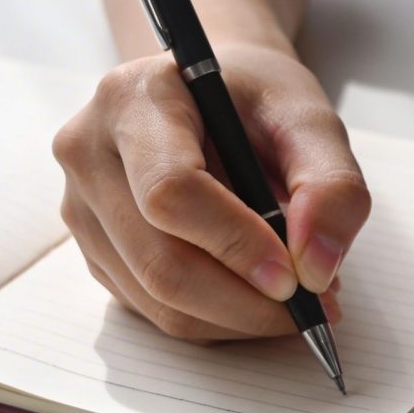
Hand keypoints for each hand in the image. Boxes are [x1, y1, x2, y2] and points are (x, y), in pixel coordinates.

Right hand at [53, 41, 368, 338]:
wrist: (209, 93)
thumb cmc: (255, 99)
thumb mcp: (309, 117)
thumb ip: (332, 185)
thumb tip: (317, 269)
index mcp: (132, 99)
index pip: (170, 192)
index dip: (236, 244)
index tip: (296, 278)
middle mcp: (88, 153)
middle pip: (160, 262)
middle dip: (247, 302)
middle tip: (316, 308)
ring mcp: (81, 207)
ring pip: (158, 300)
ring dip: (238, 318)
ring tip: (296, 296)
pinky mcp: (94, 250)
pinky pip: (154, 311)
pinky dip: (217, 319)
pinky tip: (255, 293)